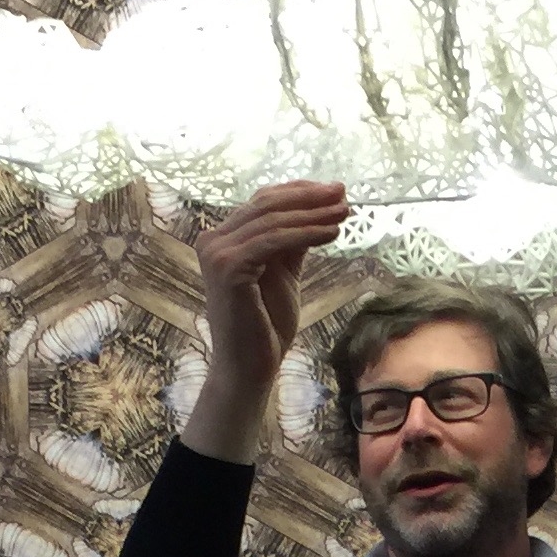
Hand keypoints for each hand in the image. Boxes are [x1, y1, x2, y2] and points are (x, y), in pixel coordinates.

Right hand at [194, 179, 350, 397]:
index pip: (263, 202)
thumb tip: (319, 206)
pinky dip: (306, 233)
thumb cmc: (266, 324)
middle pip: (267, 205)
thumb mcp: (284, 272)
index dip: (299, 192)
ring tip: (344, 213)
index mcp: (222, 239)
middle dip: (310, 198)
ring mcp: (216, 253)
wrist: (250, 366)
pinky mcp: (228, 268)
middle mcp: (212, 241)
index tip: (334, 190)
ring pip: (273, 221)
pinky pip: (274, 241)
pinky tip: (332, 234)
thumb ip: (293, 241)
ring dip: (313, 214)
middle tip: (343, 195)